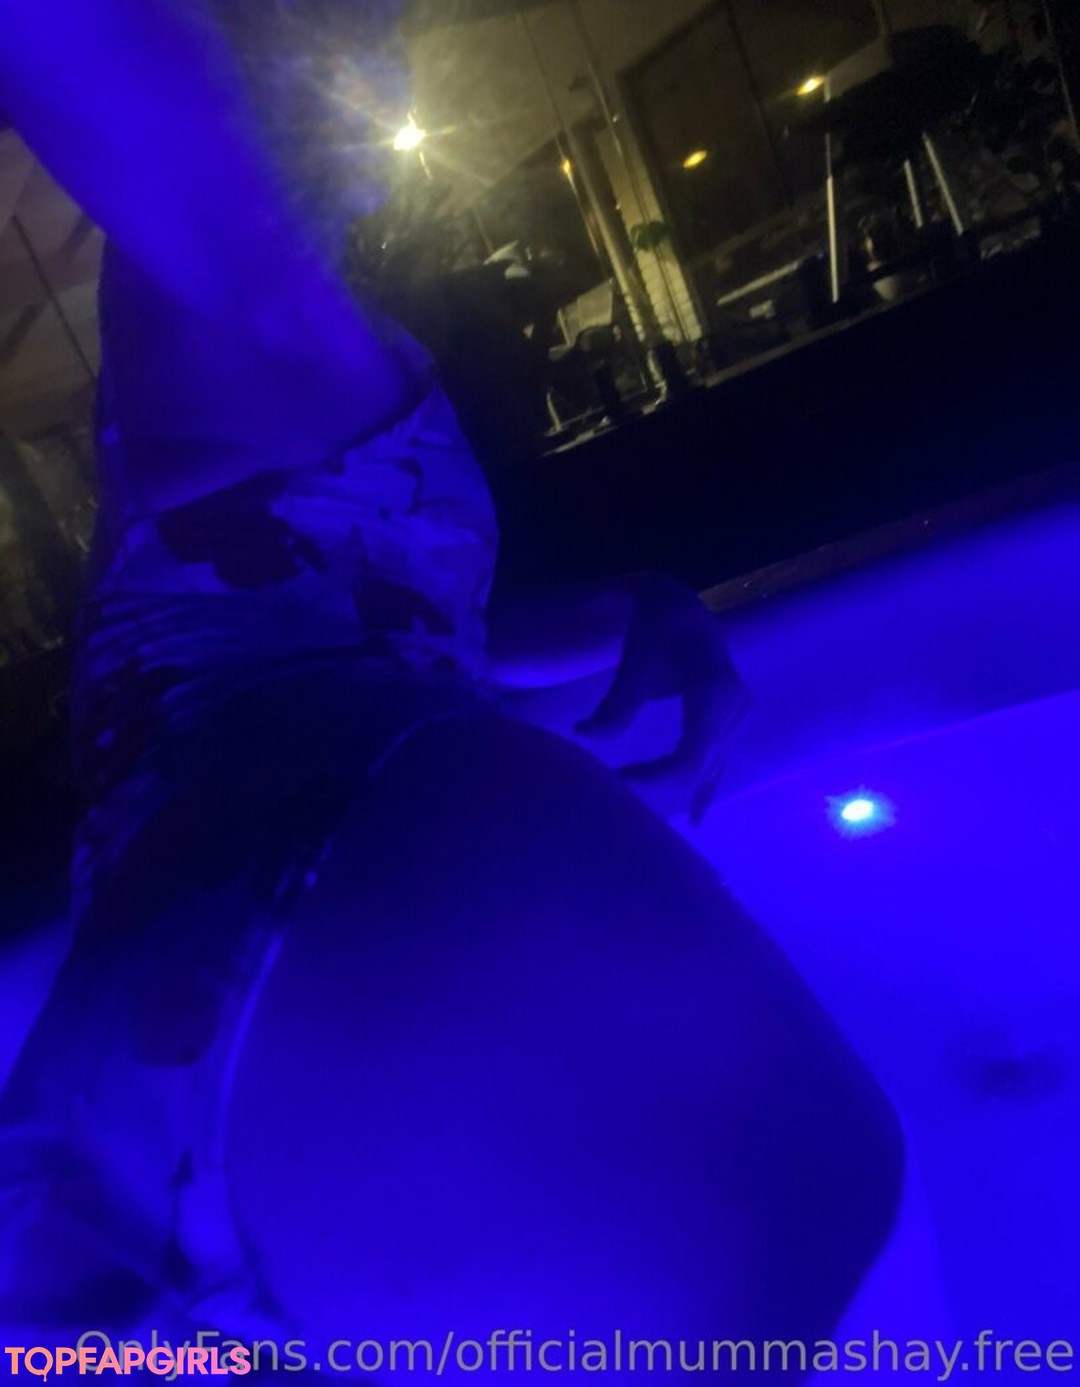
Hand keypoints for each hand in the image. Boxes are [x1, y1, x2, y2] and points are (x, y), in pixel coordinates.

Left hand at [575, 576, 749, 823]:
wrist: (677, 605)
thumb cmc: (654, 627)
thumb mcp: (635, 659)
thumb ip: (616, 701)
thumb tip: (585, 735)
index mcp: (714, 690)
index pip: (689, 755)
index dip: (655, 776)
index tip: (617, 778)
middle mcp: (734, 705)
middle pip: (700, 765)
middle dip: (661, 784)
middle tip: (618, 795)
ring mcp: (737, 713)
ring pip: (710, 766)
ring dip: (681, 790)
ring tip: (655, 825)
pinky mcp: (731, 718)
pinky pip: (719, 760)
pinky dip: (705, 787)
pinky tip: (696, 818)